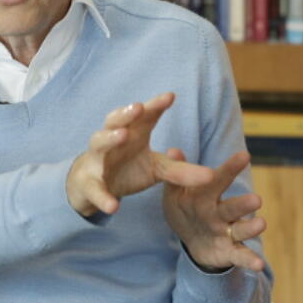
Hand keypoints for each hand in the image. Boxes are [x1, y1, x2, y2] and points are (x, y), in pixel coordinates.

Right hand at [66, 93, 213, 216]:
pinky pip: (95, 189)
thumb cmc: (128, 168)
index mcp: (133, 133)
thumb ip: (181, 170)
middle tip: (139, 107)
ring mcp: (98, 160)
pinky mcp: (90, 183)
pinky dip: (103, 197)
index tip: (170, 97)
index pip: (144, 116)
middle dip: (126, 113)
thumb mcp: (157, 168)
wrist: (94, 186)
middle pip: (116, 120)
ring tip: (122, 135)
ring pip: (99, 143)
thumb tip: (212, 176)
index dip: (155, 105)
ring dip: (109, 138)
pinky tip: (113, 206)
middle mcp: (113, 140)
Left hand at [161, 148, 266, 272]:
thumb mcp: (175, 193)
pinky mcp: (229, 252)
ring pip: (240, 230)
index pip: (219, 180)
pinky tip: (260, 265)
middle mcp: (222, 213)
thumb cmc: (187, 209)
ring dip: (251, 228)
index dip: (231, 169)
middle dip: (244, 204)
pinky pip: (240, 256)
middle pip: (233, 208)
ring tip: (261, 224)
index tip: (245, 155)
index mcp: (207, 196)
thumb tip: (173, 150)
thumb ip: (176, 174)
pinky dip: (250, 260)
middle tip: (256, 200)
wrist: (193, 240)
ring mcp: (227, 233)